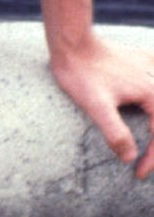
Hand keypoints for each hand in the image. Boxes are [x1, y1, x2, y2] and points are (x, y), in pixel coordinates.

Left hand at [50, 32, 153, 178]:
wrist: (71, 42)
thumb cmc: (80, 73)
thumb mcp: (95, 106)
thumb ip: (114, 132)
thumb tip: (129, 157)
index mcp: (153, 93)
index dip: (151, 159)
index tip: (137, 174)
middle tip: (148, 163)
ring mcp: (152, 69)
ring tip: (152, 143)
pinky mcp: (143, 61)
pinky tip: (150, 102)